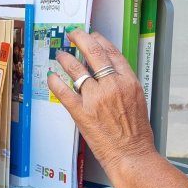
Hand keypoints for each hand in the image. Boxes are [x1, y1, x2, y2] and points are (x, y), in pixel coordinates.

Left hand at [48, 29, 187, 187]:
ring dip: (65, 58)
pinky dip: (55, 82)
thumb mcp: (136, 98)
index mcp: (128, 81)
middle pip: (93, 52)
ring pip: (76, 69)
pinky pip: (63, 91)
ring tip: (61, 55)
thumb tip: (107, 69)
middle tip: (73, 34)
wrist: (131, 154)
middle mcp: (111, 85)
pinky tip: (51, 77)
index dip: (99, 40)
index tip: (92, 36)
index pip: (111, 52)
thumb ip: (122, 82)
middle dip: (81, 38)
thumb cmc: (136, 132)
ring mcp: (95, 98)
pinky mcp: (81, 112)